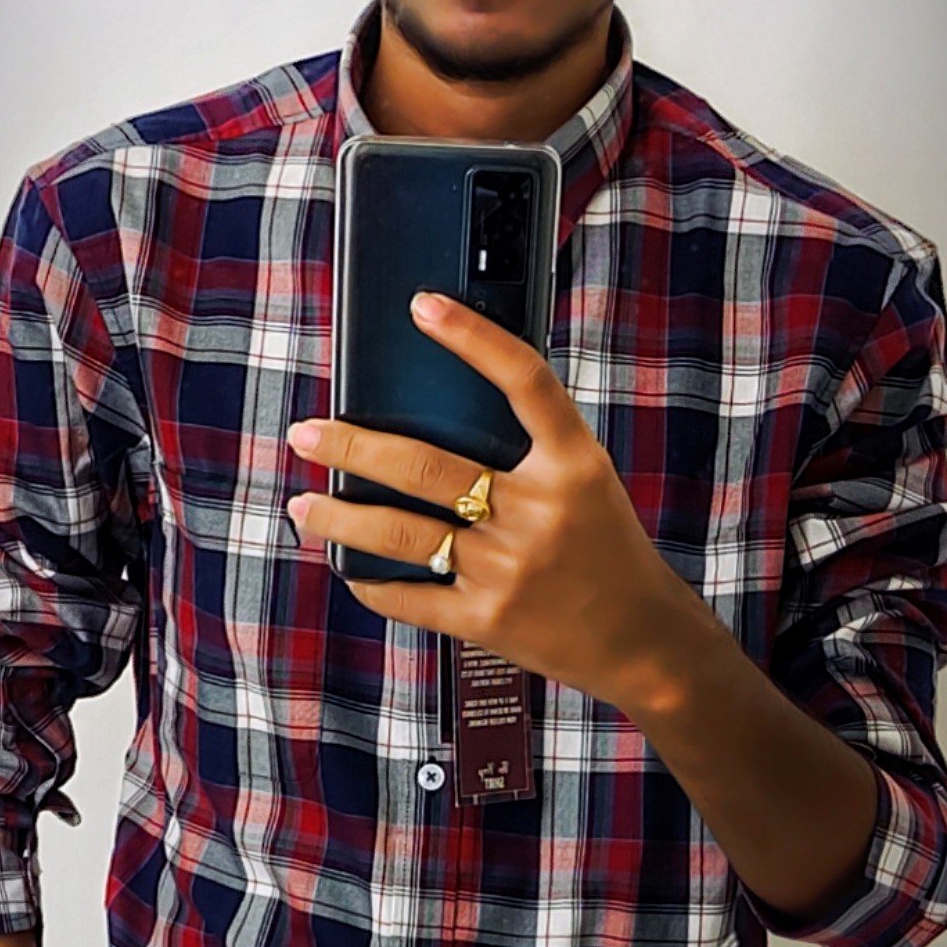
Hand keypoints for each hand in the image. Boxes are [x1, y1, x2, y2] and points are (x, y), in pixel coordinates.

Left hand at [286, 290, 681, 711]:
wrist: (644, 641)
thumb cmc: (608, 551)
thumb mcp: (587, 485)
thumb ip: (530, 452)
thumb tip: (436, 418)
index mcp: (573, 466)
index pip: (524, 381)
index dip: (473, 337)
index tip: (423, 305)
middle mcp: (539, 511)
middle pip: (423, 464)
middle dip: (350, 446)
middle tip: (306, 434)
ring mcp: (509, 568)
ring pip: (399, 532)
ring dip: (338, 516)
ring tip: (302, 506)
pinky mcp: (488, 620)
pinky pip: (409, 596)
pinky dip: (371, 580)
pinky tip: (348, 565)